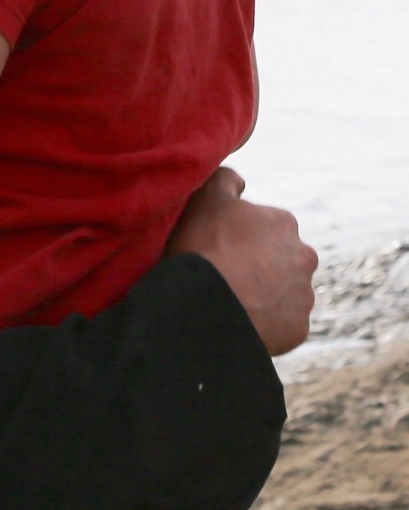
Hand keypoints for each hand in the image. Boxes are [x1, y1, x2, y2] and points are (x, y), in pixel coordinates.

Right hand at [168, 167, 317, 355]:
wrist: (210, 305)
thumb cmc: (206, 246)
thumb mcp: (205, 198)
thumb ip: (225, 180)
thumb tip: (238, 181)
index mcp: (283, 222)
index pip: (263, 224)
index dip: (239, 232)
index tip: (219, 242)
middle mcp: (303, 256)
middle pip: (278, 257)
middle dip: (258, 262)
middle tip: (225, 270)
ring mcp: (303, 295)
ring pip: (282, 290)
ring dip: (263, 292)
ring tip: (231, 297)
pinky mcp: (298, 328)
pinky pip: (281, 322)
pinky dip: (264, 320)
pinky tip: (239, 317)